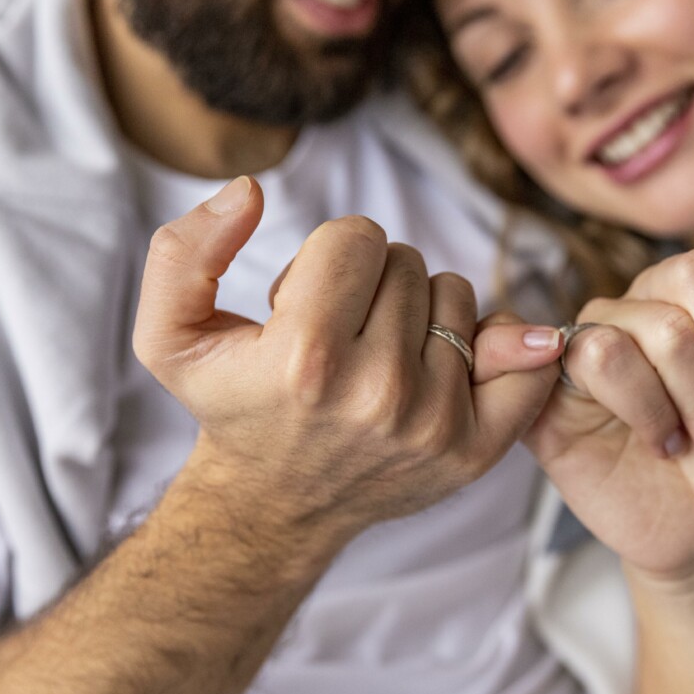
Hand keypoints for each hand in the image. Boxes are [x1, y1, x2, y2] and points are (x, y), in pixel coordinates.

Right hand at [133, 176, 563, 556]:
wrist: (275, 504)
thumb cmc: (232, 408)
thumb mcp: (168, 335)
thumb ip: (184, 250)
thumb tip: (251, 189)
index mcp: (307, 358)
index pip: (357, 237)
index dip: (328, 258)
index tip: (309, 301)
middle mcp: (379, 394)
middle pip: (408, 262)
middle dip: (370, 283)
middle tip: (342, 333)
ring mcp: (435, 424)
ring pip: (456, 298)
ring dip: (419, 311)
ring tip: (379, 353)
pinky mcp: (475, 449)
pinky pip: (525, 358)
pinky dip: (499, 344)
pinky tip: (452, 358)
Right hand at [526, 234, 693, 580]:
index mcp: (677, 295)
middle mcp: (625, 313)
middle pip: (663, 316)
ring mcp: (581, 351)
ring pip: (612, 343)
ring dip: (666, 409)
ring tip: (684, 447)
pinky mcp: (546, 397)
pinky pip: (574, 368)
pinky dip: (632, 410)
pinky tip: (656, 443)